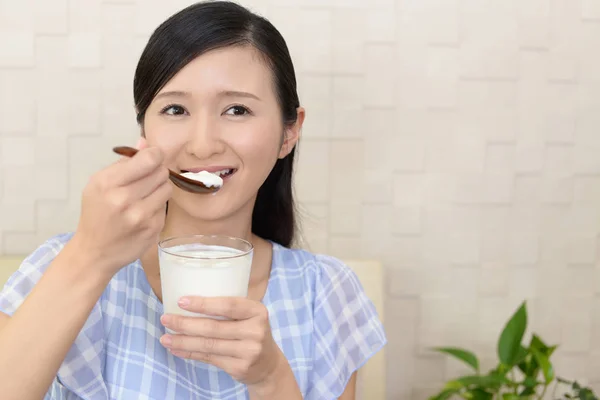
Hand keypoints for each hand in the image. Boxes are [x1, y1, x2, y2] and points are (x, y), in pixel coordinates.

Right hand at [72, 137, 171, 275]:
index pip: (149, 159)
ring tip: (145, 195)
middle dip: (156, 172)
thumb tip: (145, 142)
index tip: (153, 156)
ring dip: (159, 188)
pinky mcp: (153, 229)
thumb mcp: (99, 184)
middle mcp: (124, 199)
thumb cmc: (96, 213)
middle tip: (146, 179)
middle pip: (161, 172)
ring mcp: (141, 216)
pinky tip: (144, 212)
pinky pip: (165, 207)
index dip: (155, 154)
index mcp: (108, 183)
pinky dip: (158, 206)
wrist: (94, 253)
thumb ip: (124, 162)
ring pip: (167, 188)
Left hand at [159, 297, 283, 386]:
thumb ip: (229, 308)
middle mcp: (255, 331)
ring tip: (165, 337)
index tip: (181, 301)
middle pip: (213, 327)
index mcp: (257, 311)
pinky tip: (177, 349)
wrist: (268, 365)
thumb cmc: (251, 332)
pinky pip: (209, 358)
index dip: (203, 304)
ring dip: (182, 341)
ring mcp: (248, 351)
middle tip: (165, 318)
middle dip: (185, 323)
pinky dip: (190, 353)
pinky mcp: (239, 368)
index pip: (228, 305)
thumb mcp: (249, 316)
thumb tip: (188, 301)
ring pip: (208, 345)